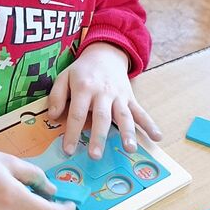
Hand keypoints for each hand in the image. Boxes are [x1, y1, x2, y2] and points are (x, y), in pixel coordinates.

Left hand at [47, 42, 161, 158]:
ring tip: (130, 149)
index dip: (73, 132)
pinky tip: (157, 137)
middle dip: (99, 137)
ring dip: (127, 133)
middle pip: (101, 117)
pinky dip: (149, 124)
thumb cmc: (83, 70)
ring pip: (124, 115)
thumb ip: (57, 96)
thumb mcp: (64, 76)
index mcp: (84, 87)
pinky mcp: (130, 97)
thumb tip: (52, 116)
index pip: (77, 113)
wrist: (106, 53)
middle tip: (96, 156)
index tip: (69, 150)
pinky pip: (140, 112)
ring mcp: (119, 95)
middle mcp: (103, 92)